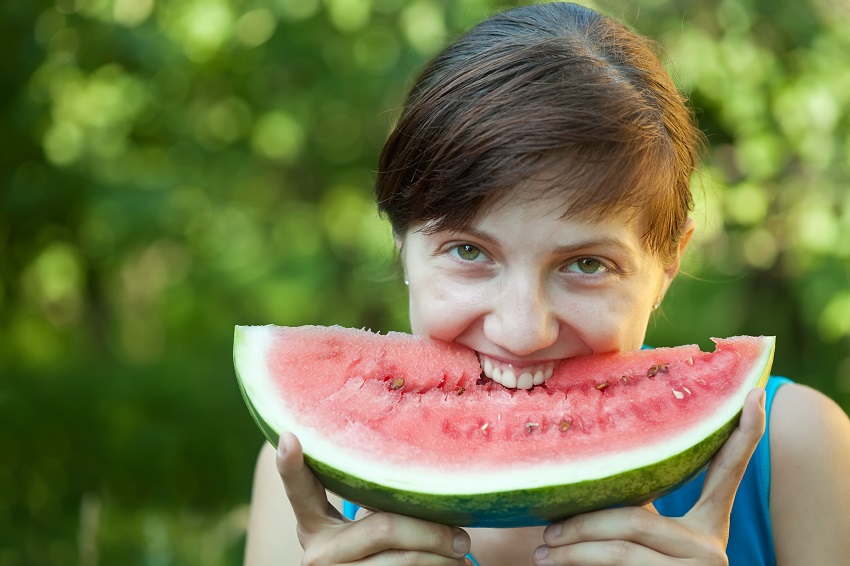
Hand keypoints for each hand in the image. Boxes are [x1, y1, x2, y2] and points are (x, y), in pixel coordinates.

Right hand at [276, 431, 472, 564]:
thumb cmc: (373, 554)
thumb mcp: (360, 530)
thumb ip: (374, 503)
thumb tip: (428, 479)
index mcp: (312, 526)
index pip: (299, 490)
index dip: (290, 465)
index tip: (289, 436)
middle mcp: (317, 553)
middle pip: (384, 527)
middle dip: (432, 531)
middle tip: (464, 536)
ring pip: (403, 560)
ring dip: (442, 557)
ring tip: (462, 553)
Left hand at [533, 387, 766, 564]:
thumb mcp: (655, 546)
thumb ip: (638, 516)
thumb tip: (585, 478)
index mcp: (710, 527)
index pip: (729, 472)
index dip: (745, 434)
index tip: (754, 394)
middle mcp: (711, 549)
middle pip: (637, 521)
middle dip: (584, 523)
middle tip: (547, 530)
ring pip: (622, 553)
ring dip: (574, 552)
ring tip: (543, 554)